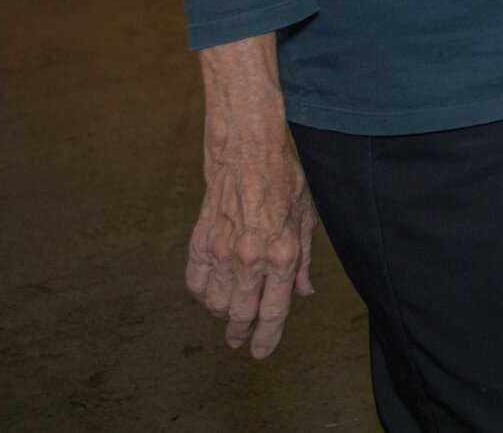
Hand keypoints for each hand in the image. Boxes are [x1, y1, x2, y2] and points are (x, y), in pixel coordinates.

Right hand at [186, 39, 315, 359]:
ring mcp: (221, 250)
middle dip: (241, 333)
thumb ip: (302, 261)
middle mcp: (250, 256)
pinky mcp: (199, 241)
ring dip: (222, 316)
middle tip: (240, 343)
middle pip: (241, 313)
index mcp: (281, 252)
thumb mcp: (306, 218)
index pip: (273, 309)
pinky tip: (210, 296)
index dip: (267, 337)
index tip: (260, 352)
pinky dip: (202, 296)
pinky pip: (196, 282)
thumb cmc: (283, 180)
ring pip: (215, 303)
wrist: (246, 151)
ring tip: (229, 319)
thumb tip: (303, 294)